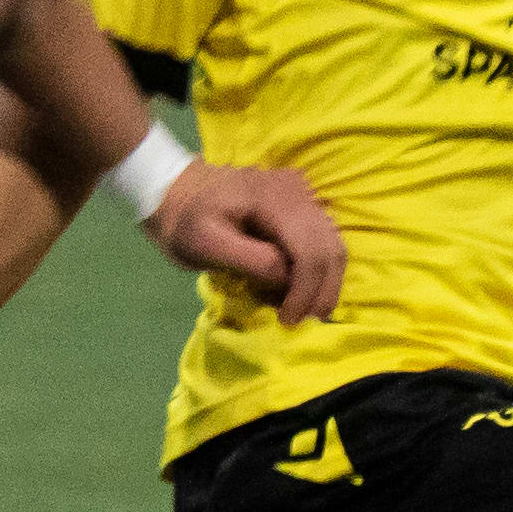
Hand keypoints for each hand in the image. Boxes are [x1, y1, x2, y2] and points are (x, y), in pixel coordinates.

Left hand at [147, 157, 340, 322]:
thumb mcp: (206, 244)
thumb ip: (251, 261)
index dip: (305, 291)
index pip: (310, 250)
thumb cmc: (185, 220)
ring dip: (326, 284)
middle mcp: (298, 192)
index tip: (287, 320)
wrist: (176, 189)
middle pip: (332, 249)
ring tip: (303, 310)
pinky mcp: (303, 207)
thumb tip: (287, 279)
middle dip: (322, 292)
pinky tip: (300, 290)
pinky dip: (320, 271)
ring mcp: (304, 197)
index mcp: (273, 197)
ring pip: (336, 247)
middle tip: (301, 321)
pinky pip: (326, 242)